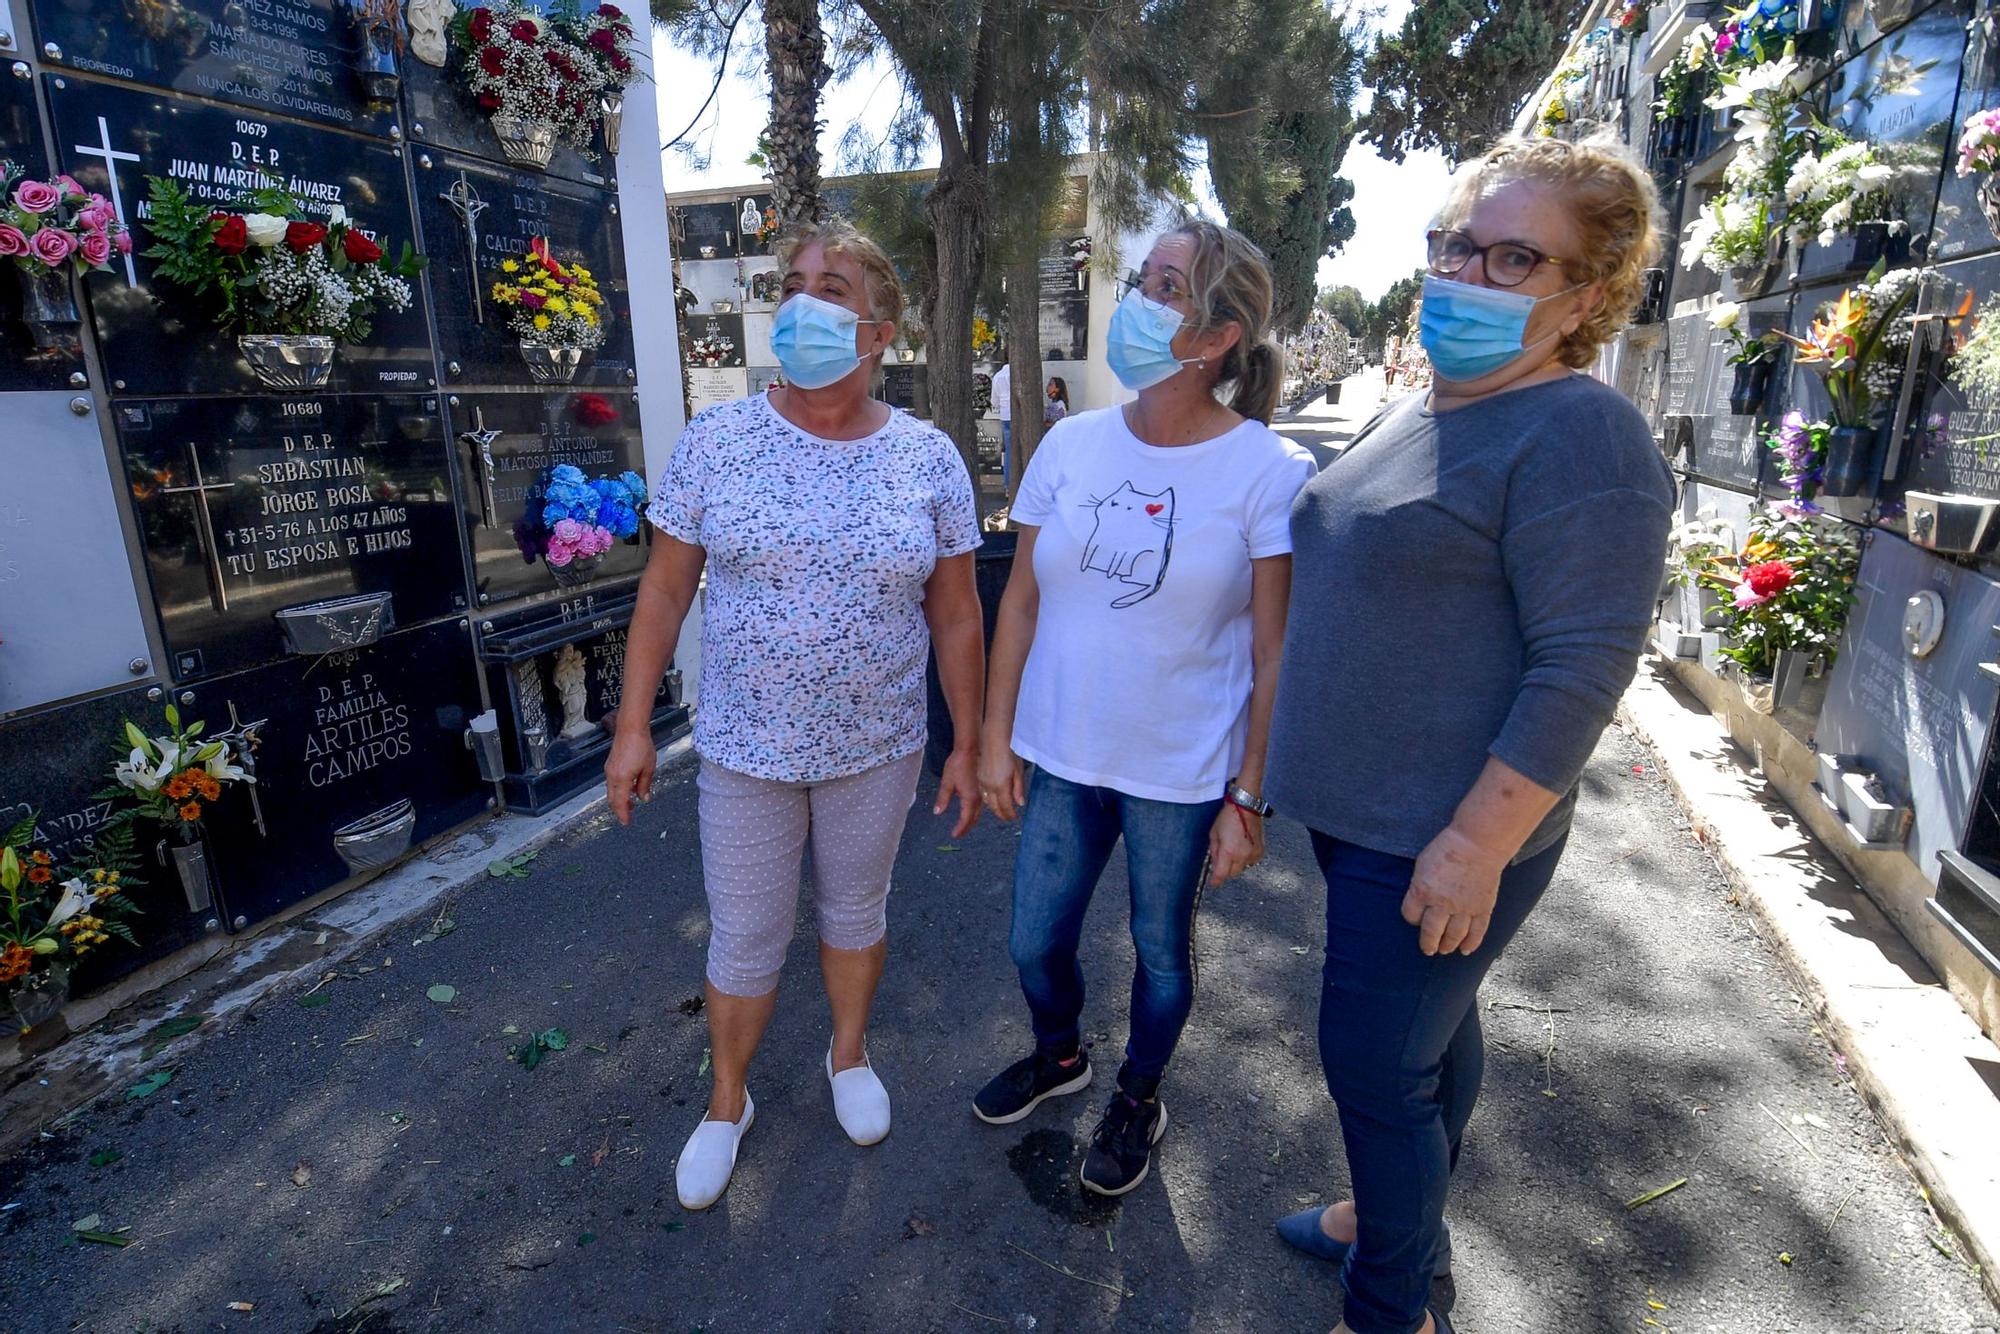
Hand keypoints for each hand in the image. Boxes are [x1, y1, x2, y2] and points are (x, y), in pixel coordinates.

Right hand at [604, 725, 656, 825]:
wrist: (630, 728)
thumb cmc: (641, 745)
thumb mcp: (648, 768)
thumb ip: (645, 785)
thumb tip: (644, 798)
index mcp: (622, 779)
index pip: (620, 803)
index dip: (623, 814)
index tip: (627, 822)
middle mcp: (612, 776)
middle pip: (612, 800)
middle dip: (619, 810)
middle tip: (628, 817)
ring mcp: (609, 770)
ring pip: (611, 792)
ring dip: (619, 800)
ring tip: (631, 804)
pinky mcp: (610, 765)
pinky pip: (612, 783)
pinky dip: (618, 790)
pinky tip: (628, 789)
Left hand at [935, 747, 982, 837]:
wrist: (970, 749)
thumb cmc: (958, 763)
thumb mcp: (947, 782)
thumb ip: (943, 798)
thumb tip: (937, 812)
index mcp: (969, 798)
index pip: (966, 820)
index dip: (960, 829)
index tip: (954, 835)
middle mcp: (978, 798)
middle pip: (974, 818)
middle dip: (966, 828)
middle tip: (958, 833)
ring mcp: (982, 793)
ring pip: (979, 812)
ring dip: (972, 820)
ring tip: (964, 825)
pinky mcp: (983, 788)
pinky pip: (981, 805)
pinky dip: (975, 812)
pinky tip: (971, 810)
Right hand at [975, 743, 1027, 822]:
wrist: (993, 740)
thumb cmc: (1009, 753)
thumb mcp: (1018, 770)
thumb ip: (1018, 788)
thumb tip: (1019, 803)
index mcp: (1001, 786)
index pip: (1006, 807)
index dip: (1010, 815)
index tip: (1015, 818)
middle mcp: (990, 786)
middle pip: (995, 807)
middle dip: (1002, 814)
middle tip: (1008, 817)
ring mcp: (982, 782)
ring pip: (987, 801)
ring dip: (994, 808)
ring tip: (1001, 810)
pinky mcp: (979, 777)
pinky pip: (982, 793)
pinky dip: (988, 799)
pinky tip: (993, 798)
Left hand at [1206, 803, 1263, 887]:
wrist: (1246, 807)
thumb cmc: (1228, 817)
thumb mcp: (1214, 834)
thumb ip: (1215, 853)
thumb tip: (1215, 866)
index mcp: (1229, 851)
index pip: (1221, 874)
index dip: (1216, 881)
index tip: (1214, 883)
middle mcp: (1242, 855)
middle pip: (1232, 873)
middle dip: (1226, 869)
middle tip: (1222, 858)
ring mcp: (1253, 854)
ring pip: (1242, 868)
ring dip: (1236, 863)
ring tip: (1234, 848)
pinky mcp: (1260, 851)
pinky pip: (1251, 862)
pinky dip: (1246, 858)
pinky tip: (1242, 847)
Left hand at [1402, 824, 1505, 954]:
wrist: (1478, 843)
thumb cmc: (1447, 848)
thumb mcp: (1422, 864)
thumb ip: (1419, 886)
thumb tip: (1420, 902)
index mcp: (1422, 891)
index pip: (1411, 916)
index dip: (1412, 919)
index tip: (1416, 919)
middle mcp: (1441, 903)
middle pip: (1431, 932)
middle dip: (1428, 944)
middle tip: (1428, 950)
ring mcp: (1463, 908)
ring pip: (1454, 936)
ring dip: (1448, 946)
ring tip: (1444, 950)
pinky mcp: (1482, 908)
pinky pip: (1477, 932)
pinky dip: (1471, 943)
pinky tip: (1465, 950)